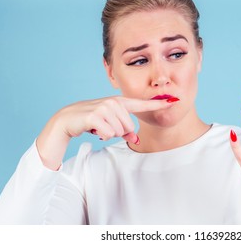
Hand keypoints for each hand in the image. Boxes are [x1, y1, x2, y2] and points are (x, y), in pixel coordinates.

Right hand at [37, 96, 177, 169]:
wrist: (66, 120)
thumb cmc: (90, 121)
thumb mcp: (109, 124)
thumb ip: (124, 131)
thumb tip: (136, 139)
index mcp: (119, 102)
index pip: (142, 104)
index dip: (158, 103)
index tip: (174, 100)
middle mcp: (114, 102)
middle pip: (129, 127)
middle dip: (117, 131)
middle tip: (103, 126)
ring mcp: (105, 107)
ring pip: (120, 131)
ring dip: (108, 133)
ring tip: (97, 126)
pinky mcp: (96, 115)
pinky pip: (109, 133)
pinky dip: (101, 135)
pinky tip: (92, 129)